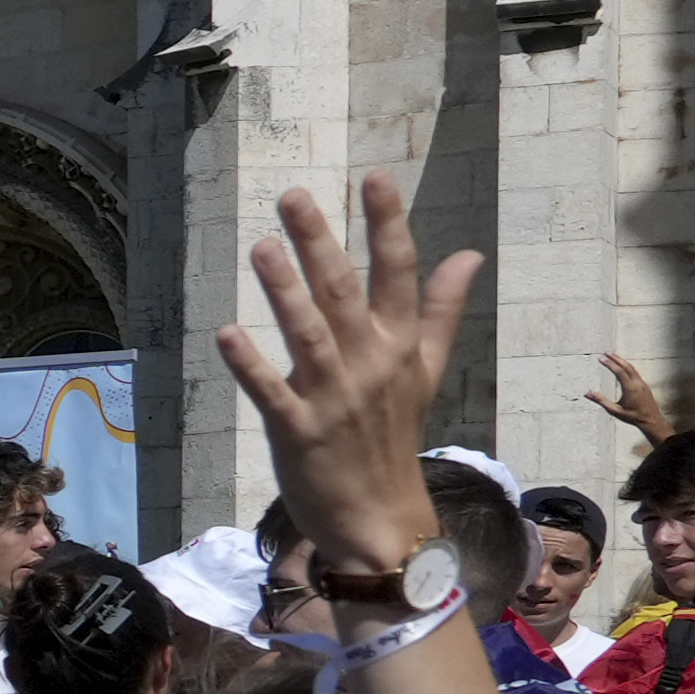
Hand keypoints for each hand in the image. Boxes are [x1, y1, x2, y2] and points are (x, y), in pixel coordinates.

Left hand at [221, 178, 487, 591]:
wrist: (381, 515)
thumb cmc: (393, 434)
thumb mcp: (424, 368)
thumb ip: (440, 309)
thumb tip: (468, 254)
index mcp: (399, 346)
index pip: (398, 274)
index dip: (387, 226)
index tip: (376, 178)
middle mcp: (370, 365)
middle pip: (343, 293)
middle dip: (321, 243)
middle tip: (294, 196)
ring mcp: (334, 399)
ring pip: (308, 336)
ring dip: (285, 293)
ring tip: (262, 247)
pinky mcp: (299, 432)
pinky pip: (272, 393)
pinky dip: (251, 366)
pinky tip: (226, 333)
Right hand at [596, 352, 680, 453]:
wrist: (651, 420)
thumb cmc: (633, 417)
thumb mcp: (615, 411)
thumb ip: (601, 401)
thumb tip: (588, 393)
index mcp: (630, 388)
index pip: (619, 372)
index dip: (609, 364)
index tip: (601, 359)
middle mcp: (638, 384)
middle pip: (627, 366)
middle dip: (616, 359)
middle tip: (606, 353)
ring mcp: (642, 384)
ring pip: (632, 368)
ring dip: (622, 361)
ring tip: (613, 357)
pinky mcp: (644, 386)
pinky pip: (635, 373)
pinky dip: (627, 367)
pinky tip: (623, 367)